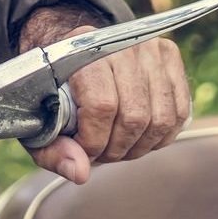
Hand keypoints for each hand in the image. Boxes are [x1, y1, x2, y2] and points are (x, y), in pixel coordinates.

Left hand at [18, 4, 192, 183]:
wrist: (67, 48)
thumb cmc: (51, 85)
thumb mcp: (38, 117)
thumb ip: (53, 149)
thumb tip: (81, 173)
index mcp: (79, 51)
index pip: (102, 106)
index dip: (95, 141)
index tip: (84, 151)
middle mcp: (119, 44)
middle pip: (135, 116)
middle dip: (117, 149)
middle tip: (102, 154)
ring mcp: (149, 48)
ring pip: (162, 119)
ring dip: (141, 146)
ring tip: (119, 147)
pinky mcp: (169, 55)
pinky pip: (179, 111)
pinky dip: (161, 136)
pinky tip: (140, 137)